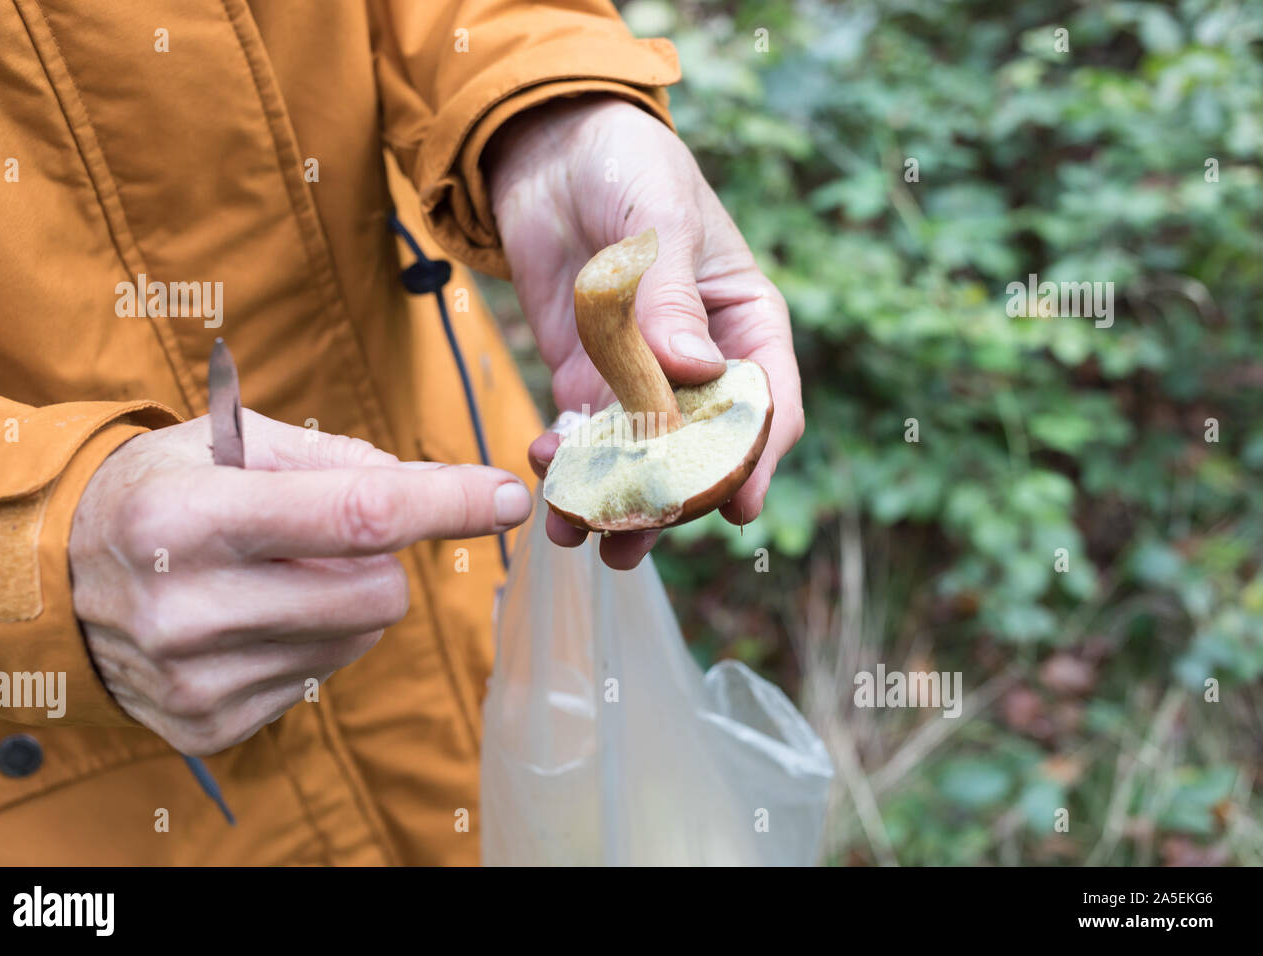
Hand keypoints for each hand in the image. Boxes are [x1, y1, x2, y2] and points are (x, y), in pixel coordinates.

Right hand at [69, 410, 530, 753]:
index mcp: (187, 519)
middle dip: (380, 557)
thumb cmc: (158, 492)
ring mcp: (196, 679)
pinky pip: (324, 675)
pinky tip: (256, 616)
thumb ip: (332, 456)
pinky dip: (313, 638)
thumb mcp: (226, 440)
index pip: (355, 516)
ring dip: (347, 599)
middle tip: (326, 534)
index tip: (507, 494)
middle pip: (376, 592)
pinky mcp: (209, 724)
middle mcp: (186, 608)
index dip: (445, 505)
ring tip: (278, 573)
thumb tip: (428, 486)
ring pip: (360, 637)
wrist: (56, 579)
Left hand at [486, 95, 802, 568]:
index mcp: (744, 321)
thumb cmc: (628, 167)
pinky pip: (583, 434)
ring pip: (638, 455)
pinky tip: (545, 471)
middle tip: (636, 538)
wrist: (550, 150)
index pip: (766, 404)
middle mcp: (700, 361)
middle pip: (699, 448)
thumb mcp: (658, 223)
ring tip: (580, 534)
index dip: (756, 460)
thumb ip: (671, 300)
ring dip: (612, 496)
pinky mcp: (586, 376)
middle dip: (671, 498)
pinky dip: (566, 460)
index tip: (737, 508)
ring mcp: (641, 375)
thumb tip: (693, 374)